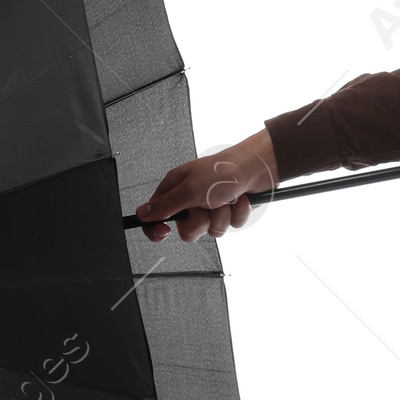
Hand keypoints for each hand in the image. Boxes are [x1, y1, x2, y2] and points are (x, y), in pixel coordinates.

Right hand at [134, 130, 279, 241]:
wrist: (257, 168)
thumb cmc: (223, 170)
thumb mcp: (190, 189)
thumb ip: (165, 205)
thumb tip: (142, 214)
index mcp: (176, 188)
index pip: (156, 214)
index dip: (156, 228)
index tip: (164, 232)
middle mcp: (191, 198)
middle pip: (186, 230)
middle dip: (200, 222)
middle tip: (206, 206)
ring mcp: (210, 206)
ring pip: (210, 231)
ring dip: (221, 217)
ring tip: (226, 199)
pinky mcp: (229, 212)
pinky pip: (230, 226)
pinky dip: (236, 214)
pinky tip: (239, 200)